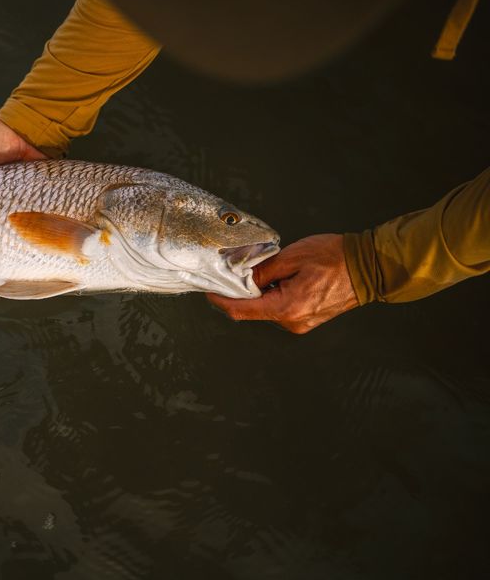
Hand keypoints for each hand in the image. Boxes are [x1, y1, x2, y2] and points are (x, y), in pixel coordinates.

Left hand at [206, 234, 358, 333]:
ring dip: (261, 290)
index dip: (220, 300)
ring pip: (266, 308)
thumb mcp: (292, 257)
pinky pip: (281, 307)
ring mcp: (301, 323)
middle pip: (252, 309)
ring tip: (274, 268)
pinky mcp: (307, 319)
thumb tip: (238, 275)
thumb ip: (261, 270)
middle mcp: (292, 321)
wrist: (371, 266)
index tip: (208, 289)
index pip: (240, 310)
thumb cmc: (336, 258)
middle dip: (243, 290)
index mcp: (287, 308)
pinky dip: (275, 293)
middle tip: (242, 267)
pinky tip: (284, 277)